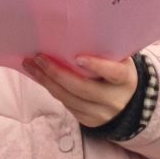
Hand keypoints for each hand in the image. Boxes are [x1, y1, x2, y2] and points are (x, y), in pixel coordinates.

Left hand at [23, 51, 138, 127]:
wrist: (128, 104)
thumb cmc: (118, 74)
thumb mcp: (120, 62)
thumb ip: (105, 53)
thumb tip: (74, 37)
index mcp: (125, 79)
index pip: (113, 73)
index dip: (97, 66)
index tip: (77, 58)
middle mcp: (113, 99)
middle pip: (81, 88)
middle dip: (56, 73)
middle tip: (38, 58)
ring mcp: (101, 113)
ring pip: (69, 99)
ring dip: (47, 82)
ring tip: (31, 66)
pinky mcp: (89, 121)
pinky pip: (67, 105)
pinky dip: (53, 90)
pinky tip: (42, 78)